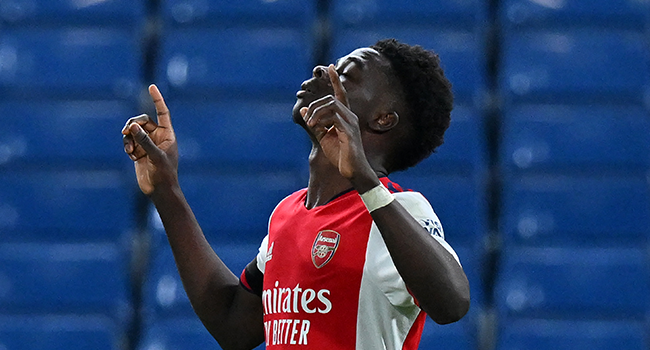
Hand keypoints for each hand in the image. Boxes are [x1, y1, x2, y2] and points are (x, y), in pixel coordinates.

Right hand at [122, 84, 177, 195]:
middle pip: (142, 120)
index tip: (151, 86)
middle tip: (126, 132)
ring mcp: (147, 143)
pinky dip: (127, 146)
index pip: (162, 112)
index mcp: (168, 134)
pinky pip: (129, 141)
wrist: (159, 191)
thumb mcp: (155, 156)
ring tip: (130, 150)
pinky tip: (131, 156)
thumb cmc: (164, 174)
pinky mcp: (139, 151)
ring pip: (133, 131)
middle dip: (133, 124)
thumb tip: (133, 126)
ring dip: (128, 137)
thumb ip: (144, 141)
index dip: (157, 99)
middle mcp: (158, 137)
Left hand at [300, 65, 374, 182]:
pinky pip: (334, 117)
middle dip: (315, 106)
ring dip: (316, 113)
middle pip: (330, 99)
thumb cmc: (340, 155)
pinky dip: (321, 120)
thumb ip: (315, 123)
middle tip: (308, 121)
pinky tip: (315, 128)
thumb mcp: (323, 137)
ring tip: (310, 125)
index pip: (340, 94)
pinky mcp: (349, 131)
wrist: (352, 171)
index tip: (330, 67)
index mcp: (345, 117)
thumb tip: (304, 110)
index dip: (335, 80)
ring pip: (331, 105)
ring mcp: (351, 123)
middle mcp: (350, 117)